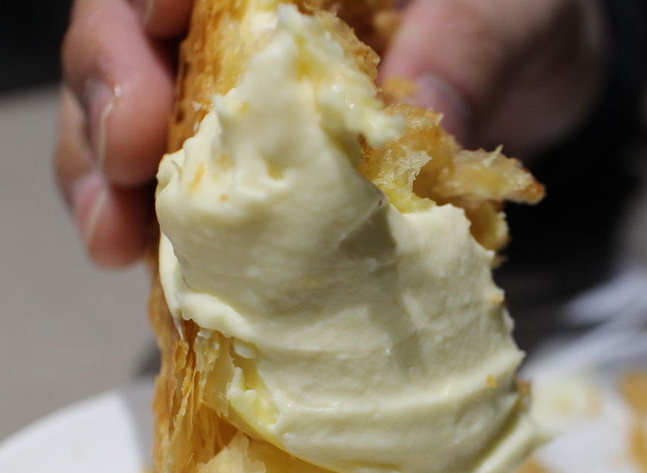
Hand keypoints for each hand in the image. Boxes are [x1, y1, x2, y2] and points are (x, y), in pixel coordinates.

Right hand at [54, 0, 606, 267]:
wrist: (536, 73)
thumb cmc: (525, 18)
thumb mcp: (514, 13)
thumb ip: (469, 45)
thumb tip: (422, 114)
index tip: (158, 33)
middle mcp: (248, 20)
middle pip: (130, 36)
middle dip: (110, 97)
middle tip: (123, 166)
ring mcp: (241, 94)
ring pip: (136, 118)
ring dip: (110, 180)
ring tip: (112, 239)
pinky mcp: (258, 165)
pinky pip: (191, 194)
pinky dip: (166, 235)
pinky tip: (150, 272)